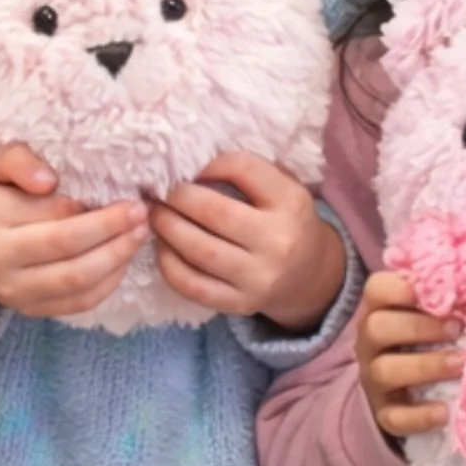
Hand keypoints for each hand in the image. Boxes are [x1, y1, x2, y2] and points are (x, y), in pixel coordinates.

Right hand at [0, 144, 146, 329]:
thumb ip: (17, 159)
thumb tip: (48, 181)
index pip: (53, 212)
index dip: (95, 206)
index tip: (128, 195)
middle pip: (67, 246)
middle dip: (113, 230)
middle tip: (142, 214)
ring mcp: (10, 290)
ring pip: (77, 279)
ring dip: (117, 257)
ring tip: (139, 235)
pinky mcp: (28, 310)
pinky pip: (77, 303)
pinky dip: (108, 283)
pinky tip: (122, 260)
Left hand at [150, 150, 346, 332]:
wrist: (309, 278)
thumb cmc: (286, 222)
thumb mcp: (283, 189)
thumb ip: (248, 173)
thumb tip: (191, 163)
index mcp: (291, 202)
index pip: (243, 169)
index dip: (210, 163)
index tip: (192, 167)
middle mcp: (278, 241)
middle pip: (215, 212)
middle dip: (178, 198)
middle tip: (160, 192)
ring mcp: (259, 277)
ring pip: (200, 251)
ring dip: (167, 229)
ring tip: (156, 215)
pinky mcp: (240, 303)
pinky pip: (193, 286)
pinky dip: (169, 265)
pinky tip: (163, 247)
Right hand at [357, 271, 463, 441]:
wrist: (410, 387)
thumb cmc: (431, 336)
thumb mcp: (432, 311)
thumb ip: (447, 294)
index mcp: (380, 309)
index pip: (377, 288)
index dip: (403, 289)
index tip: (441, 296)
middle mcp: (370, 342)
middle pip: (376, 328)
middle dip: (419, 327)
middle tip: (459, 329)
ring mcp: (374, 378)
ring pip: (384, 371)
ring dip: (426, 366)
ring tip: (462, 364)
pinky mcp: (385, 412)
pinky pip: (393, 417)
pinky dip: (419, 416)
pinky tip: (445, 411)